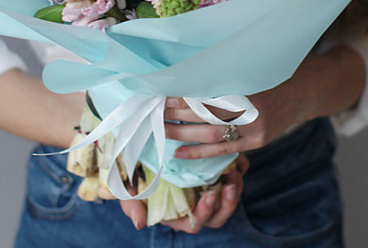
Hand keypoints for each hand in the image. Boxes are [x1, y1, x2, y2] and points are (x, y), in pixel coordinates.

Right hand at [120, 153, 248, 232]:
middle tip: (232, 184)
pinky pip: (235, 175)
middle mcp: (195, 203)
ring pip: (230, 197)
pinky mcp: (216, 171)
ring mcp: (207, 188)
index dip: (205, 212)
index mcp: (177, 213)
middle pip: (219, 214)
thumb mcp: (127, 185)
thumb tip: (139, 223)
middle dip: (229, 202)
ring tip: (236, 168)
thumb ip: (131, 204)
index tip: (210, 196)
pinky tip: (237, 156)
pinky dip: (240, 168)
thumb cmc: (133, 170)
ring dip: (237, 186)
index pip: (196, 222)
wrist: (138, 145)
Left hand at [163, 82, 306, 159]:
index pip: (209, 94)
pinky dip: (200, 152)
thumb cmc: (269, 74)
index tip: (164, 94)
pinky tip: (180, 152)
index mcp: (247, 86)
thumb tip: (184, 75)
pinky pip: (224, 149)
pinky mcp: (257, 142)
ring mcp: (255, 128)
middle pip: (207, 114)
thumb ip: (222, 74)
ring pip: (211, 134)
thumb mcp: (247, 68)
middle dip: (178, 114)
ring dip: (183, 133)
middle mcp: (252, 109)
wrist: (302, 92)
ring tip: (162, 130)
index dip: (185, 97)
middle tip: (156, 112)